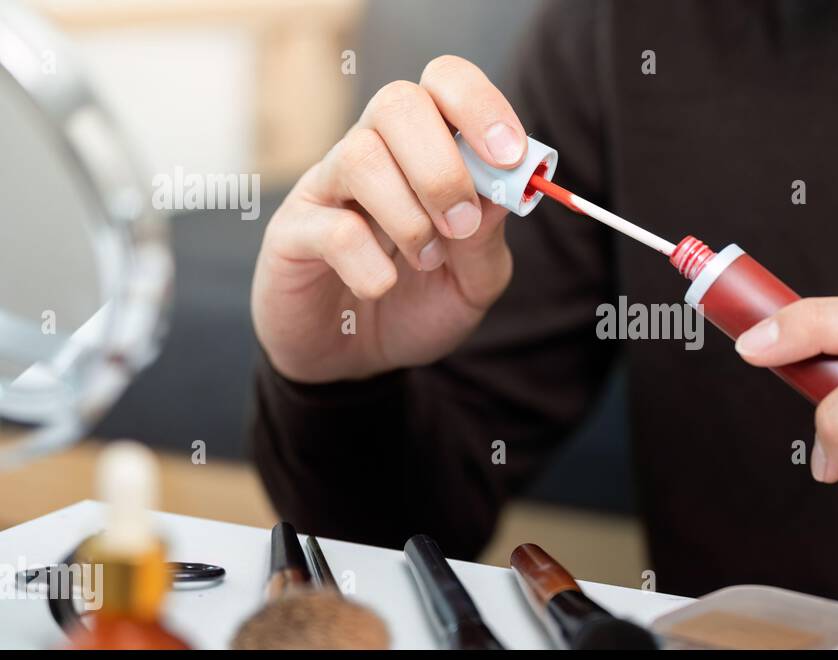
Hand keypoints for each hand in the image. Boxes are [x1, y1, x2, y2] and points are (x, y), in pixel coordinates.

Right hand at [253, 56, 525, 382]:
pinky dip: (369, 264)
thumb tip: (503, 187)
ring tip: (426, 260)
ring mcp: (327, 187)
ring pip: (362, 156)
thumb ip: (489, 236)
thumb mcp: (474, 279)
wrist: (359, 363)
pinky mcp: (291, 232)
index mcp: (425, 147)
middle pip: (398, 102)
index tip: (509, 157)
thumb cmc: (419, 304)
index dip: (480, 106)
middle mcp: (372, 151)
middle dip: (442, 166)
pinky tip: (382, 285)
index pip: (445, 83)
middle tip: (460, 223)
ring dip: (409, 217)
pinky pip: (331, 227)